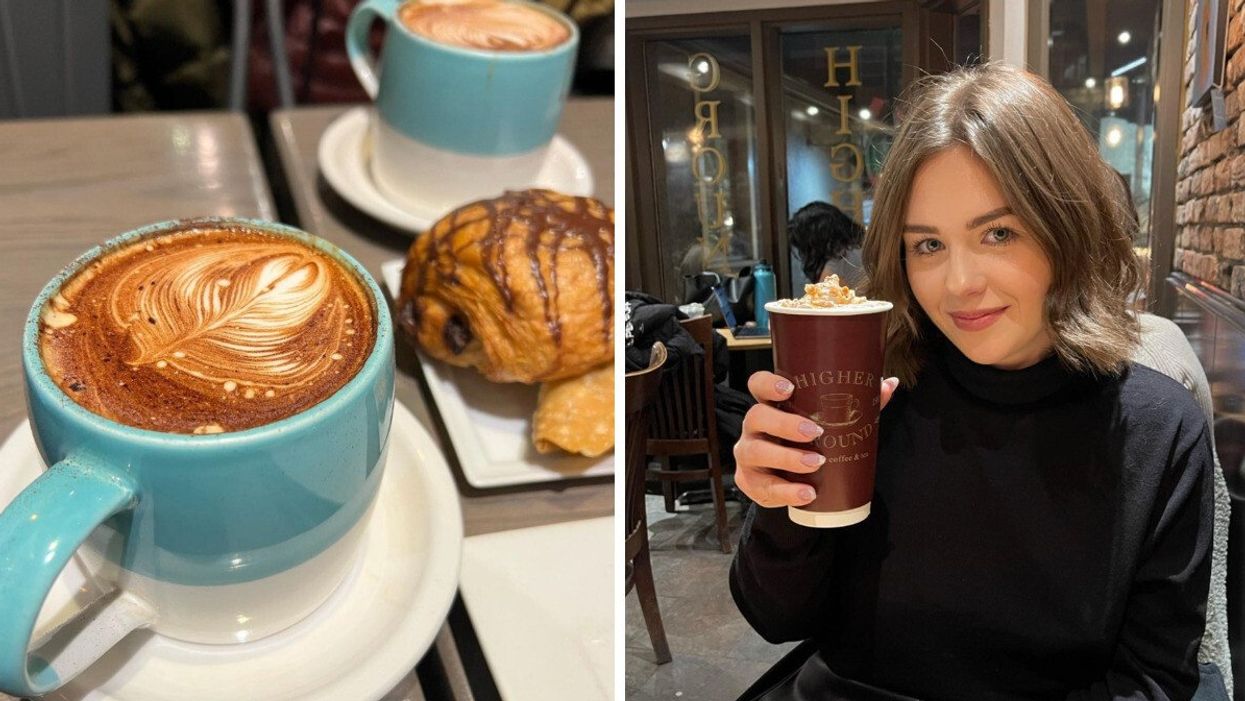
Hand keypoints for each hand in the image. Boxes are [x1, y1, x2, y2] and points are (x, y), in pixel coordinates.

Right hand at [733, 371, 898, 508]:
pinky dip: (786, 492)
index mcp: (769, 405)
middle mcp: (753, 427)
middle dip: (784, 424)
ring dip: (787, 458)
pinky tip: (807, 493)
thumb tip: (889, 385)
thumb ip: (855, 403)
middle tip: (815, 432)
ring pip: (756, 452)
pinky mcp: (750, 482)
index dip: (768, 384)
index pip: (757, 385)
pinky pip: (764, 487)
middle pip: (756, 416)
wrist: (784, 480)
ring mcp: (747, 455)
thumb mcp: (826, 422)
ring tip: (816, 463)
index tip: (790, 388)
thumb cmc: (805, 442)